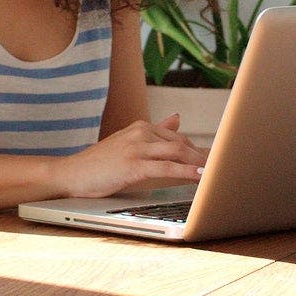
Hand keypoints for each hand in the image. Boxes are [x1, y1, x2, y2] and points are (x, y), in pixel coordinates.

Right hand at [60, 114, 207, 197]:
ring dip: (199, 163)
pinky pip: (166, 168)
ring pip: (177, 153)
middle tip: (223, 166)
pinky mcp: (133, 165)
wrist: (71, 173)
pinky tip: (198, 177)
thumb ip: (155, 131)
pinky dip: (185, 172)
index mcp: (141, 127)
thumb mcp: (128, 141)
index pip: (177, 138)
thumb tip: (177, 118)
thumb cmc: (100, 162)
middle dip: (203, 156)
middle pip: (181, 144)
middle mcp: (141, 132)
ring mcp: (137, 147)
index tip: (215, 158)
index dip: (198, 150)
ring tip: (216, 172)